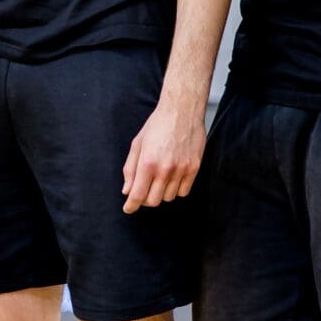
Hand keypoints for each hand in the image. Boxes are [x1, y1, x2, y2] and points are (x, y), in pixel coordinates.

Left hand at [121, 98, 204, 213]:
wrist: (182, 111)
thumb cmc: (157, 125)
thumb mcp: (137, 144)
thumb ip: (131, 169)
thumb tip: (127, 190)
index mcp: (148, 162)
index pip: (138, 194)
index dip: (131, 205)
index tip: (128, 209)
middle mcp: (165, 169)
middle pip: (153, 201)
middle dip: (145, 199)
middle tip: (143, 190)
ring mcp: (181, 170)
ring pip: (169, 197)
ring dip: (160, 193)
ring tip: (158, 179)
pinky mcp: (194, 168)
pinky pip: (184, 192)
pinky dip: (176, 190)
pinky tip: (171, 179)